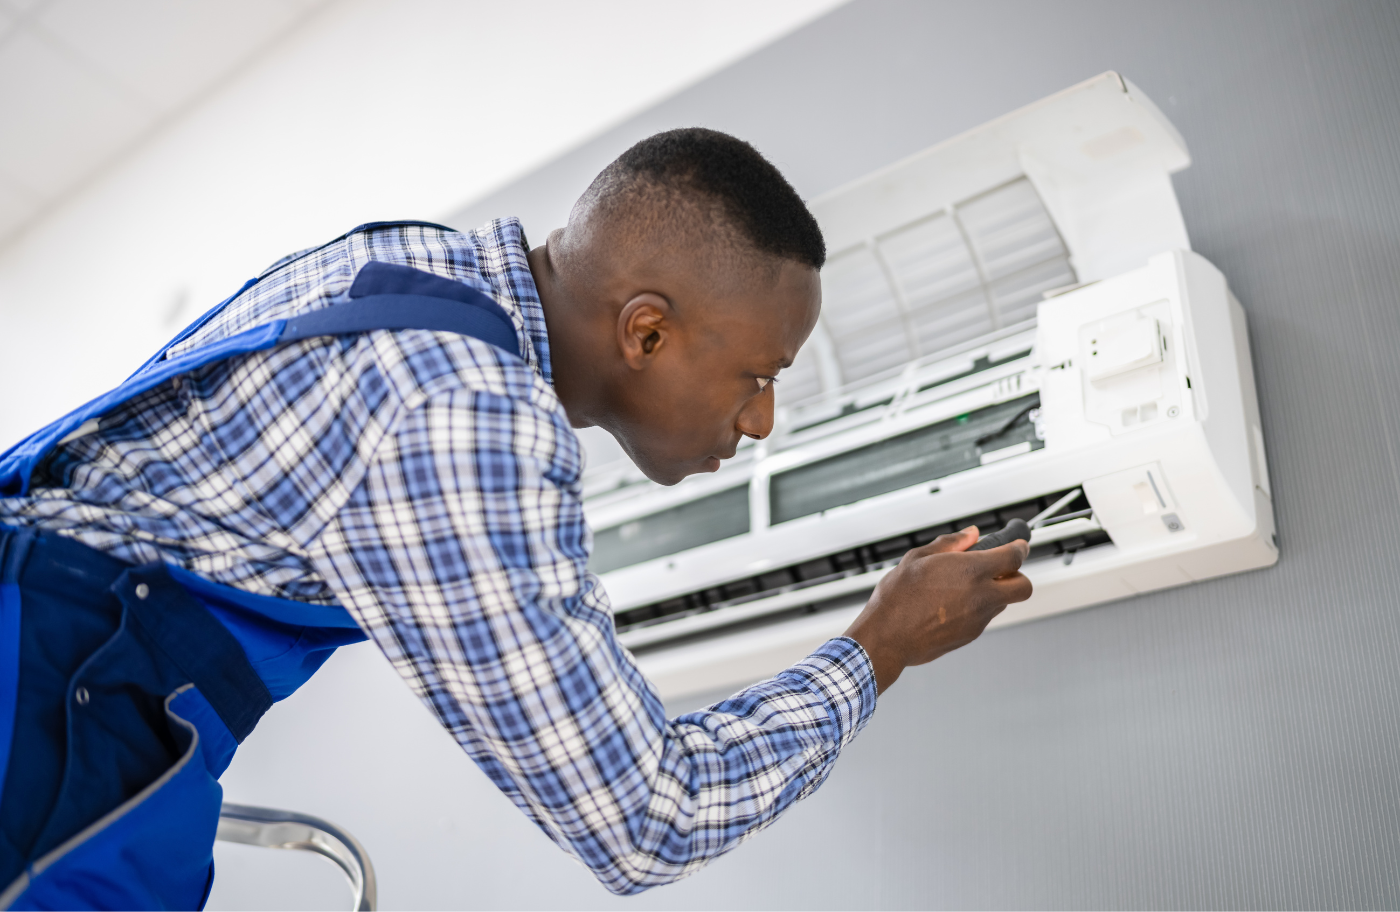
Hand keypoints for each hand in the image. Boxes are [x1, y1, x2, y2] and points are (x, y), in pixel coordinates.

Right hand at [842, 527, 1031, 693]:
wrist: (887, 637)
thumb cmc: (897, 598)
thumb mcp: (918, 558)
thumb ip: (950, 543)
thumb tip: (970, 535)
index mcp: (971, 571)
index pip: (1013, 557)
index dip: (1020, 548)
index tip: (1018, 545)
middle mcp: (981, 596)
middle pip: (1023, 587)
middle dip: (1018, 575)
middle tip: (1002, 569)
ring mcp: (979, 619)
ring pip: (1004, 603)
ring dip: (995, 592)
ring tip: (964, 587)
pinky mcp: (971, 635)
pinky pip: (985, 617)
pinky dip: (978, 608)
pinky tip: (952, 604)